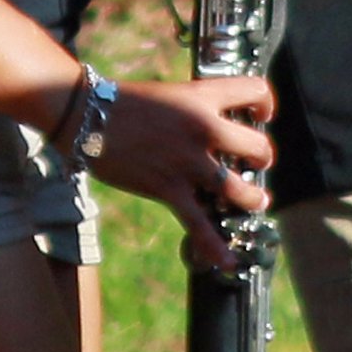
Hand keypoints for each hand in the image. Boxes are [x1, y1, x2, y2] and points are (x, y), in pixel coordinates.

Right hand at [94, 74, 275, 266]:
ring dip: (252, 198)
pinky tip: (227, 260)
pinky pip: (198, 223)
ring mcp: (187, 161)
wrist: (86, 114)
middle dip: (262, 158)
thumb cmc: (124, 102)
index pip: (256, 91)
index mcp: (204, 96)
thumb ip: (195, 108)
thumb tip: (212, 125)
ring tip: (257, 201)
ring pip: (238, 187)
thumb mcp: (171, 94)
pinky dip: (215, 245)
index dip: (265, 105)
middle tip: (257, 164)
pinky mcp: (168, 188)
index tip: (261, 117)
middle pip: (258, 146)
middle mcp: (204, 127)